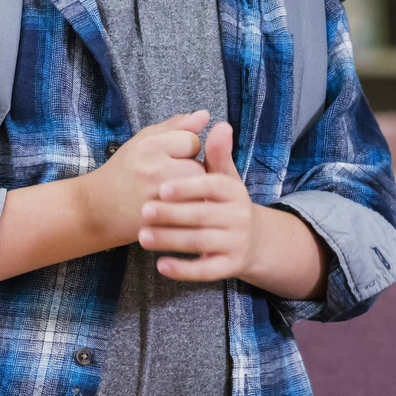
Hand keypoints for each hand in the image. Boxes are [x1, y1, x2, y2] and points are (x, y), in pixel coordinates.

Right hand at [83, 111, 209, 245]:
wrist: (97, 209)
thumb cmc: (123, 171)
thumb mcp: (144, 140)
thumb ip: (176, 126)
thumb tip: (205, 114)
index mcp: (149, 146)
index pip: (192, 140)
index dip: (186, 149)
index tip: (171, 157)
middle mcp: (154, 170)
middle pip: (199, 167)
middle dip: (191, 172)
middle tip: (171, 178)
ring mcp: (158, 198)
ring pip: (198, 191)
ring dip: (192, 192)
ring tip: (173, 193)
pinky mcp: (161, 221)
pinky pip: (191, 212)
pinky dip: (188, 211)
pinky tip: (174, 209)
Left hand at [139, 121, 257, 281]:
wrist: (252, 241)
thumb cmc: (226, 203)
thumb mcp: (224, 178)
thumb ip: (217, 153)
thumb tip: (221, 124)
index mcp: (235, 192)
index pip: (212, 186)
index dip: (188, 187)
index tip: (161, 187)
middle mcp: (239, 218)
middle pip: (203, 215)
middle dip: (172, 214)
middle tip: (143, 210)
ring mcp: (235, 244)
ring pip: (200, 243)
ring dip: (170, 240)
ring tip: (142, 236)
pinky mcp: (228, 267)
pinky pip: (205, 271)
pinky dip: (183, 269)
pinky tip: (160, 265)